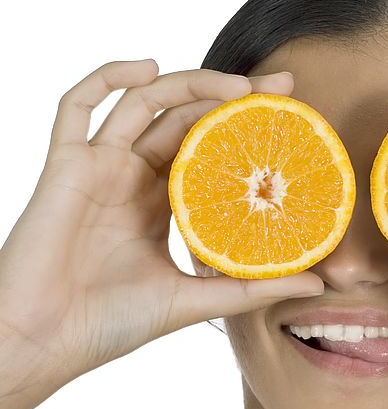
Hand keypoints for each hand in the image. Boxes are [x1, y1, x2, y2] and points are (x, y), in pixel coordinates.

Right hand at [0, 60, 323, 382]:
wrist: (46, 340)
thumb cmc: (112, 324)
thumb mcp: (196, 301)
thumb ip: (253, 287)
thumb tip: (319, 287)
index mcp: (163, 204)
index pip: (211, 150)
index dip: (246, 128)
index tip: (292, 113)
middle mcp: (134, 179)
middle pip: (185, 119)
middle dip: (232, 97)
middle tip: (281, 88)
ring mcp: (99, 167)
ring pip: (143, 103)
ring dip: (188, 85)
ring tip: (238, 86)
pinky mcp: (65, 164)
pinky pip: (76, 105)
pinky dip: (106, 77)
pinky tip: (146, 67)